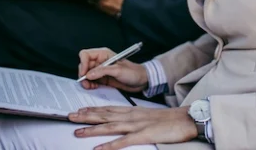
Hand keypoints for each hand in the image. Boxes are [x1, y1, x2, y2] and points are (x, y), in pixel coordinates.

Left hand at [68, 106, 197, 149]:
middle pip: (104, 115)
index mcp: (132, 111)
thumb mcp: (148, 116)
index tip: (79, 110)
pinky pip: (123, 142)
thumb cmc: (169, 120)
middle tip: (69, 117)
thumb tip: (123, 121)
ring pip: (109, 127)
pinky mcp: (144, 136)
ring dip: (92, 130)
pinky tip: (98, 149)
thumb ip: (135, 118)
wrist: (186, 119)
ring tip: (77, 132)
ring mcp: (136, 126)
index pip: (108, 109)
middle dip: (85, 116)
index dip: (92, 109)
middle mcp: (131, 116)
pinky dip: (109, 146)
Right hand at [77, 47, 148, 91]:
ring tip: (90, 87)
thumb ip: (102, 71)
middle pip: (84, 65)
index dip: (83, 63)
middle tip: (86, 83)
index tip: (84, 74)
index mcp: (103, 54)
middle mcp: (100, 61)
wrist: (141, 80)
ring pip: (86, 74)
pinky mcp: (102, 78)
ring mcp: (101, 70)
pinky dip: (90, 84)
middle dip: (83, 74)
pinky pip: (91, 81)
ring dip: (86, 81)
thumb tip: (88, 74)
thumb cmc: (133, 72)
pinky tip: (94, 87)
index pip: (85, 55)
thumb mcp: (118, 70)